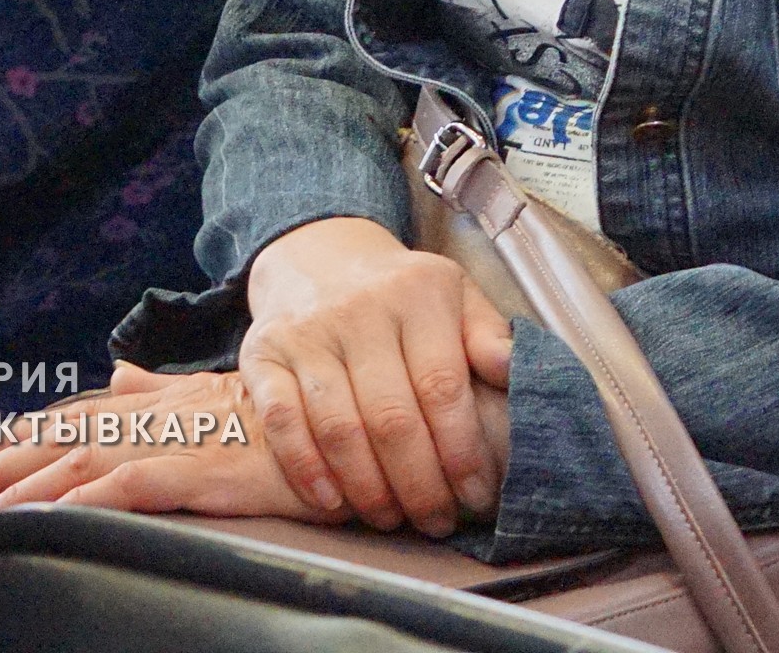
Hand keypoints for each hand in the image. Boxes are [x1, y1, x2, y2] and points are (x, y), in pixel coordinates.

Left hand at [0, 364, 314, 521]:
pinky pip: (134, 485)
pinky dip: (88, 498)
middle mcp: (165, 415)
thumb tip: (117, 374)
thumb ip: (165, 387)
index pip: (82, 415)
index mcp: (168, 400)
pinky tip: (54, 514)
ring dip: (26, 487)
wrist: (353, 420)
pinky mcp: (205, 472)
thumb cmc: (292, 417)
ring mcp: (183, 441)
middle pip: (69, 438)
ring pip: (86, 460)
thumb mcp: (222, 393)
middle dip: (3, 468)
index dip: (25, 434)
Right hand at [240, 215, 515, 536]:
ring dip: (368, 487)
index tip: (477, 494)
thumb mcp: (456, 296)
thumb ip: (487, 337)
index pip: (442, 386)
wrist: (319, 257)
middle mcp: (360, 310)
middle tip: (435, 520)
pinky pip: (282, 422)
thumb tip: (517, 371)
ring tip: (391, 519)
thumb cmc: (402, 294)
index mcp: (419, 294)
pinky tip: (333, 502)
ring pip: (339, 427)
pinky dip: (306, 470)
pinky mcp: (261, 353)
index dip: (460, 450)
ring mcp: (306, 332)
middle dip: (418, 483)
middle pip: (391, 417)